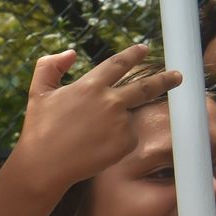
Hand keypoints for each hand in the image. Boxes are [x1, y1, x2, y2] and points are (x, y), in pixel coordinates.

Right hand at [7, 44, 180, 193]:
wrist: (44, 166)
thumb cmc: (38, 131)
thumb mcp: (37, 93)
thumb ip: (49, 66)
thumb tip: (71, 52)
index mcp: (90, 86)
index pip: (119, 64)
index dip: (133, 55)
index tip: (144, 49)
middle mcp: (110, 101)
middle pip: (146, 86)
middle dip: (165, 80)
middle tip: (178, 76)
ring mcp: (120, 122)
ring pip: (128, 118)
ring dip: (116, 125)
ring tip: (94, 136)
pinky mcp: (125, 142)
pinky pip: (127, 139)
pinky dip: (115, 143)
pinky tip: (95, 149)